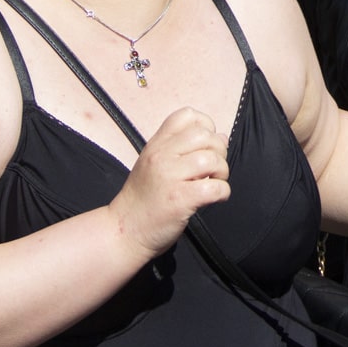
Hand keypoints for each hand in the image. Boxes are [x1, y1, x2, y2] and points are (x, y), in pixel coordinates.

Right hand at [107, 107, 230, 259]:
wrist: (124, 231)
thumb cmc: (144, 200)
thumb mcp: (154, 164)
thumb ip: (183, 148)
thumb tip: (221, 136)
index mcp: (156, 145)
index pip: (187, 115)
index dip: (205, 126)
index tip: (205, 145)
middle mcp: (161, 156)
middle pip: (205, 136)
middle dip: (219, 151)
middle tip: (213, 169)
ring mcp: (170, 177)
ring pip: (212, 159)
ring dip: (222, 172)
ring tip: (214, 183)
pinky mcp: (179, 200)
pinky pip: (215, 187)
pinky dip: (223, 192)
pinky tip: (215, 198)